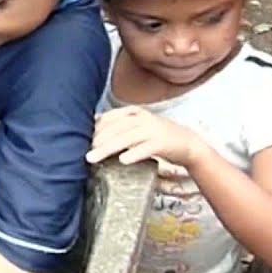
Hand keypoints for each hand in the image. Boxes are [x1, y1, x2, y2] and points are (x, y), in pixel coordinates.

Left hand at [86, 106, 207, 168]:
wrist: (189, 143)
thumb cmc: (158, 136)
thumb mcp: (138, 126)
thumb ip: (120, 124)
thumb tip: (94, 124)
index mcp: (135, 112)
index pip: (110, 118)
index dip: (95, 129)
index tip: (82, 139)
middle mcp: (143, 118)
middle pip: (114, 129)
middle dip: (97, 140)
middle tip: (84, 152)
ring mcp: (153, 130)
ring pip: (125, 138)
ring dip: (107, 148)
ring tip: (93, 157)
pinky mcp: (162, 143)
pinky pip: (145, 148)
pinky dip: (134, 154)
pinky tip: (123, 160)